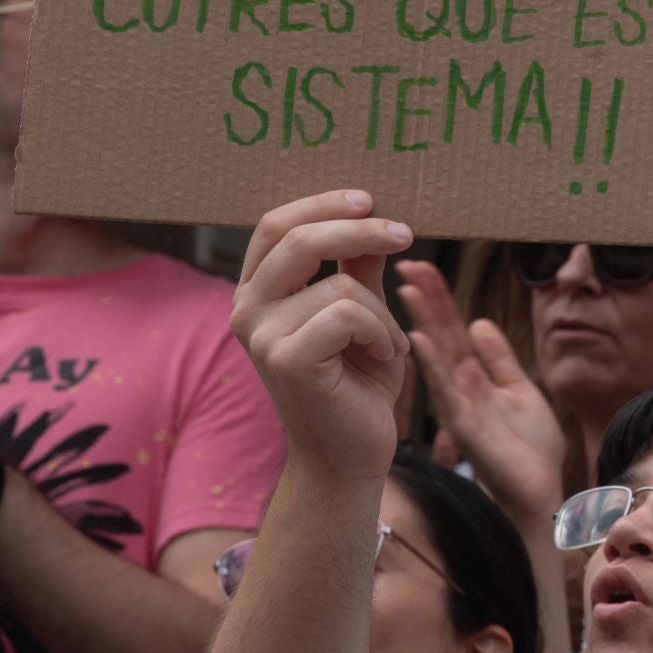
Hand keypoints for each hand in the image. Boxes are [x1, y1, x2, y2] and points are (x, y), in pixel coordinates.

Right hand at [230, 191, 411, 481]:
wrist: (350, 453)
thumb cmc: (357, 383)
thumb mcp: (363, 313)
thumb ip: (357, 267)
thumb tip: (368, 213)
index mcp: (257, 292)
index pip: (274, 224)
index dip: (322, 204)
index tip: (370, 199)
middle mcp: (247, 309)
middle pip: (297, 237)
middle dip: (359, 228)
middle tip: (405, 233)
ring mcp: (262, 335)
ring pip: (340, 284)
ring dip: (383, 312)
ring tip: (387, 343)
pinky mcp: (287, 359)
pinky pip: (348, 314)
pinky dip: (382, 331)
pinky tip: (384, 357)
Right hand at [395, 259, 565, 515]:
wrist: (541, 494)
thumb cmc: (530, 447)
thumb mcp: (520, 391)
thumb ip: (500, 359)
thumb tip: (479, 322)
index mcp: (473, 379)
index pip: (452, 331)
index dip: (438, 299)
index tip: (420, 266)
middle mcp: (460, 390)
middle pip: (440, 337)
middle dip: (425, 301)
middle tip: (406, 265)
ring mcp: (461, 408)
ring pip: (438, 360)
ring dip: (422, 324)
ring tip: (407, 291)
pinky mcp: (466, 430)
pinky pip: (447, 393)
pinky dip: (435, 367)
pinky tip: (421, 341)